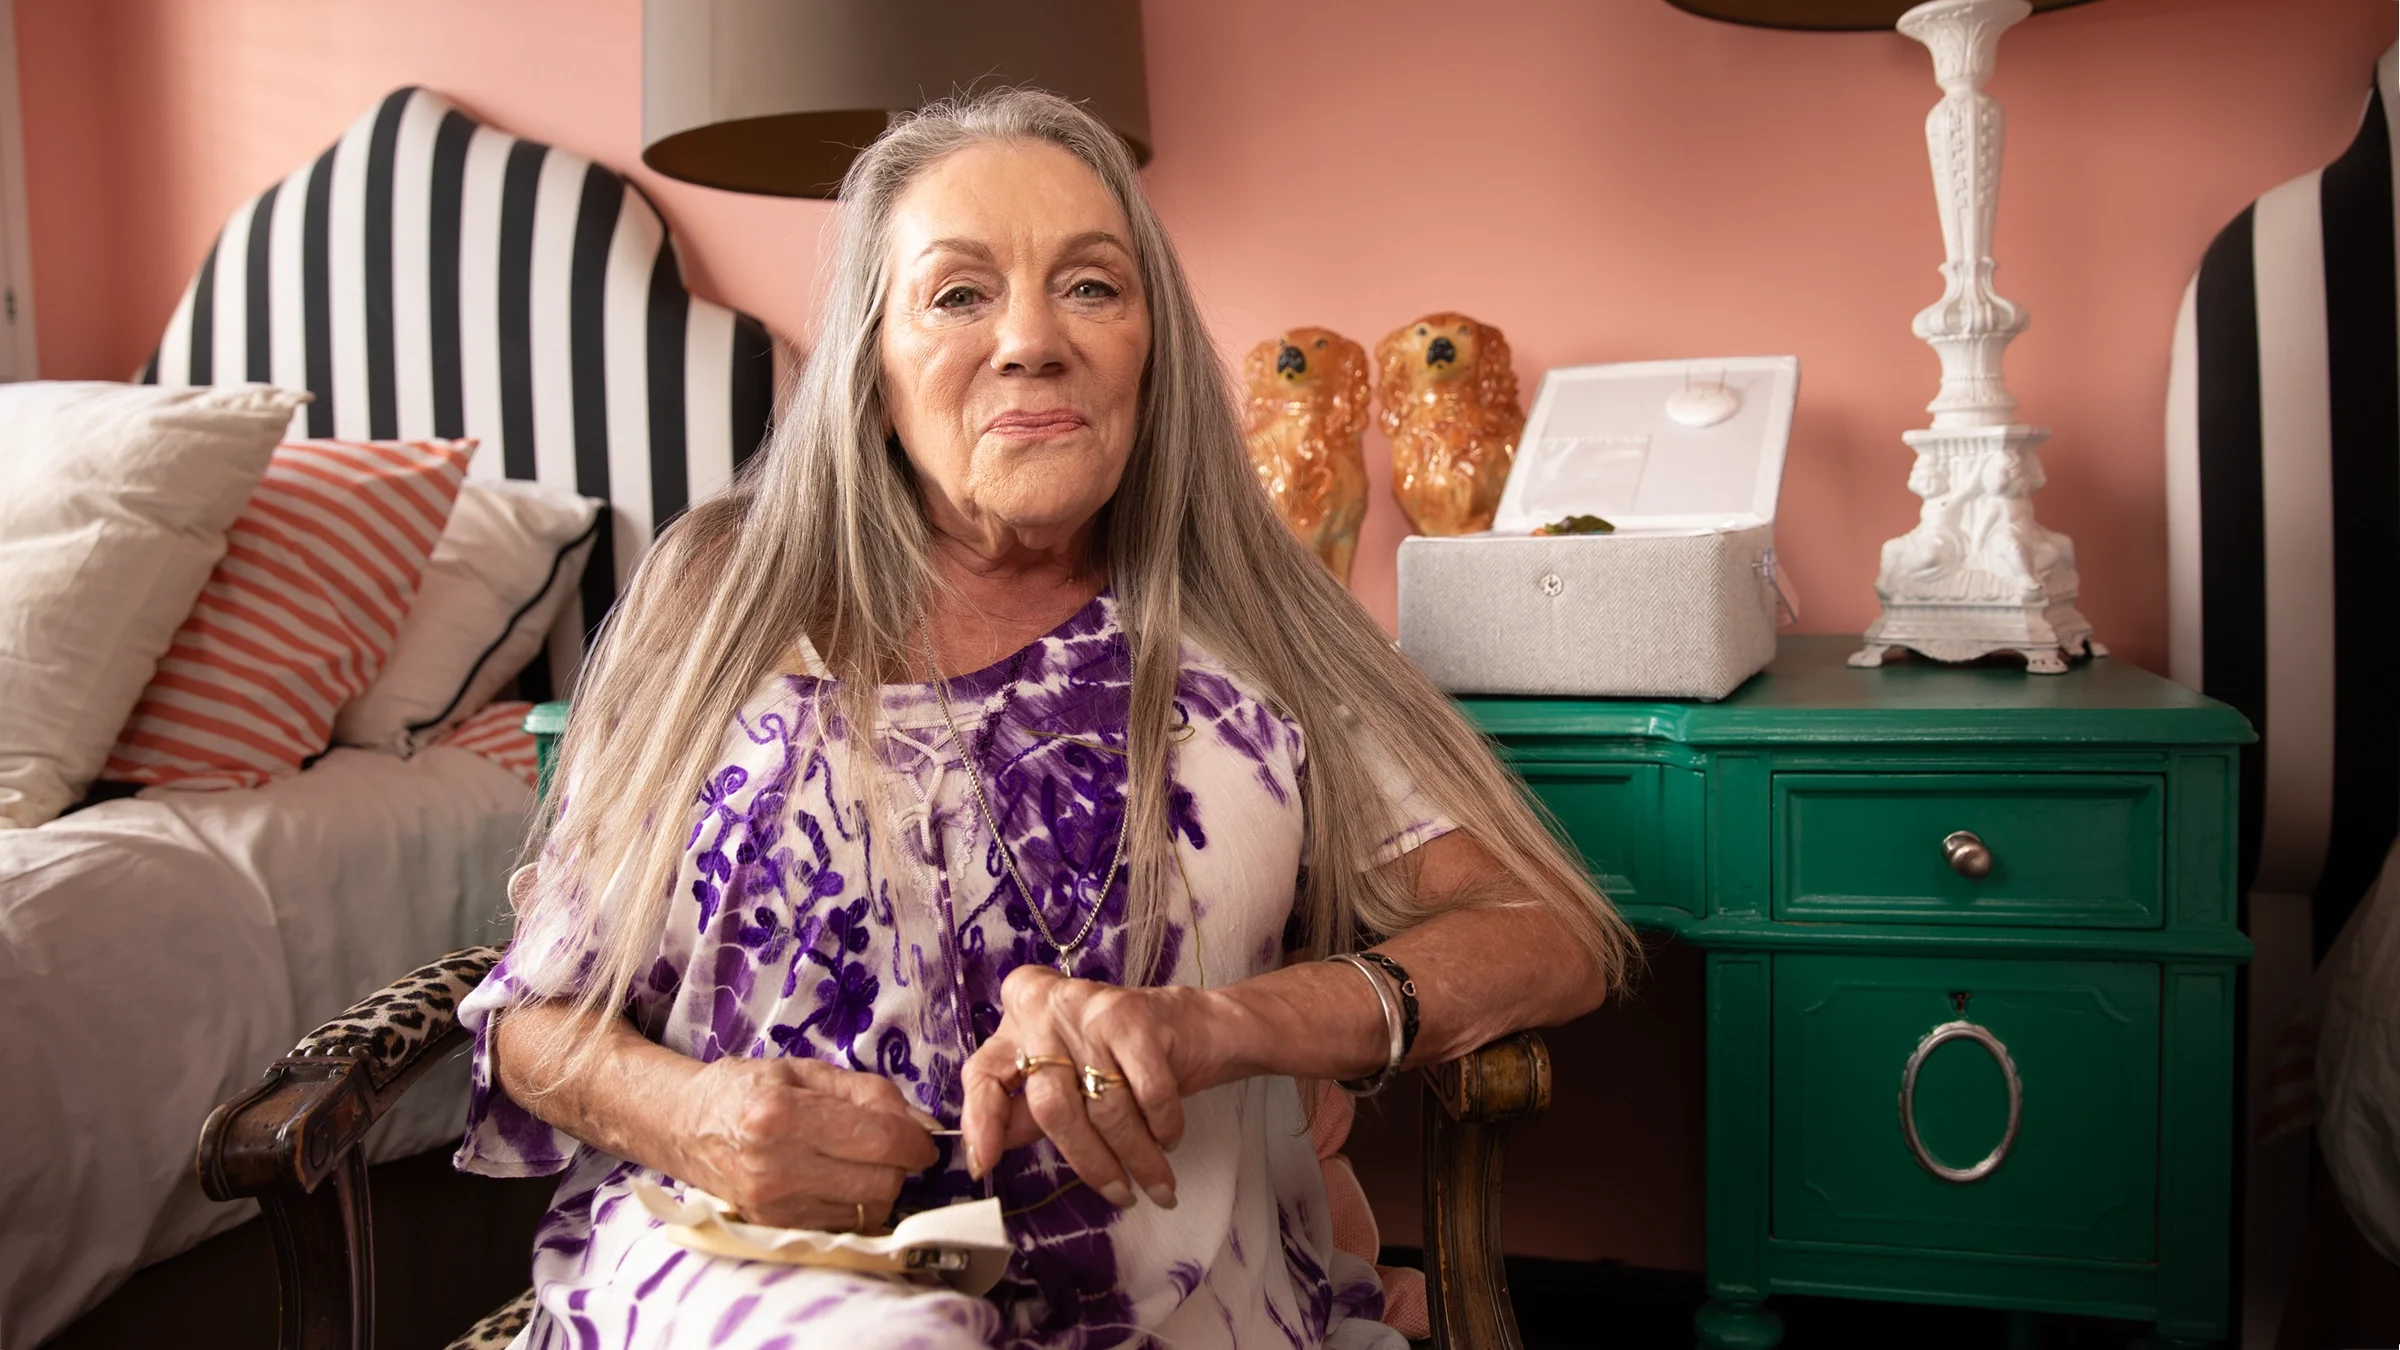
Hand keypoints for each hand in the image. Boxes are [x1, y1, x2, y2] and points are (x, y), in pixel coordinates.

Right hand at [672, 1056, 939, 1229]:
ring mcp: (772, 1205)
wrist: (685, 1125)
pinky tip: (837, 1181)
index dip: (916, 1141)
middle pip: (880, 1183)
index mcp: (782, 1114)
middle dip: (899, 1164)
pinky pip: (843, 1225)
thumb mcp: (807, 1071)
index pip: (880, 1141)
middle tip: (887, 1145)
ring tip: (857, 1161)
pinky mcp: (773, 1227)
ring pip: (867, 1211)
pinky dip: (853, 1205)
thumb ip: (870, 1093)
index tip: (923, 1138)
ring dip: (878, 1187)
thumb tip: (923, 1124)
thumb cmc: (748, 1089)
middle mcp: (774, 1166)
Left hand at [960, 964, 1216, 1210]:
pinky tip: (1169, 1139)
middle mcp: (1047, 1007)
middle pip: (1051, 1105)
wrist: (1195, 1024)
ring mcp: (1090, 1010)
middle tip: (1119, 1194)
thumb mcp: (1067, 1080)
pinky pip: (1147, 1093)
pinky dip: (1162, 1125)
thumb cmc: (1122, 1057)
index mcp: (1019, 1020)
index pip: (984, 1074)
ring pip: (1104, 1106)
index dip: (981, 1122)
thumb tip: (984, 1155)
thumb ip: (1025, 1111)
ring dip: (1137, 1156)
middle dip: (1090, 1161)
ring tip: (1155, 1183)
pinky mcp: (1135, 1017)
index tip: (984, 1166)